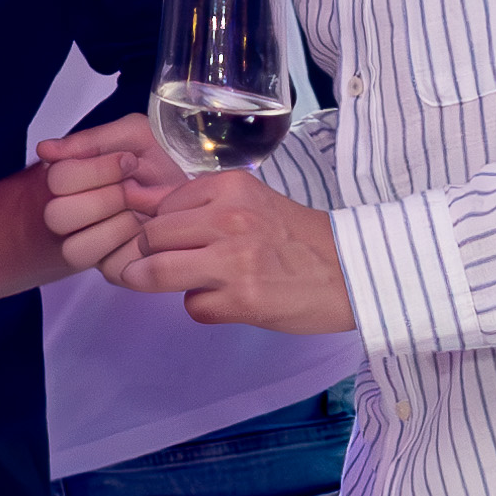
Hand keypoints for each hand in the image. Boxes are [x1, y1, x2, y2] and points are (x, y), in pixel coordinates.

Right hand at [39, 116, 177, 287]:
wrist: (196, 196)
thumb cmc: (161, 167)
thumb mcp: (134, 139)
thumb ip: (93, 141)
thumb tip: (45, 150)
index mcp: (69, 181)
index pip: (57, 178)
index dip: (97, 170)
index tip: (128, 161)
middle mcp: (69, 215)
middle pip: (57, 216)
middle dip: (106, 199)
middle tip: (134, 189)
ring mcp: (86, 246)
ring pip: (75, 248)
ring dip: (118, 225)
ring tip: (141, 211)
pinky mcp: (111, 270)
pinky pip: (108, 267)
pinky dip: (133, 247)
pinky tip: (147, 231)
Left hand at [135, 166, 352, 334]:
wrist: (351, 271)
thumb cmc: (300, 239)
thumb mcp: (252, 203)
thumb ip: (204, 205)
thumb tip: (143, 207)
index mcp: (230, 188)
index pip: (161, 205)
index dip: (159, 227)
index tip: (169, 241)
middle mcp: (228, 219)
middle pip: (150, 238)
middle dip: (149, 256)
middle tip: (165, 265)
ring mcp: (233, 260)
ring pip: (157, 272)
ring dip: (158, 284)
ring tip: (183, 284)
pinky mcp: (241, 299)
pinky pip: (191, 307)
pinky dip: (202, 307)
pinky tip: (226, 301)